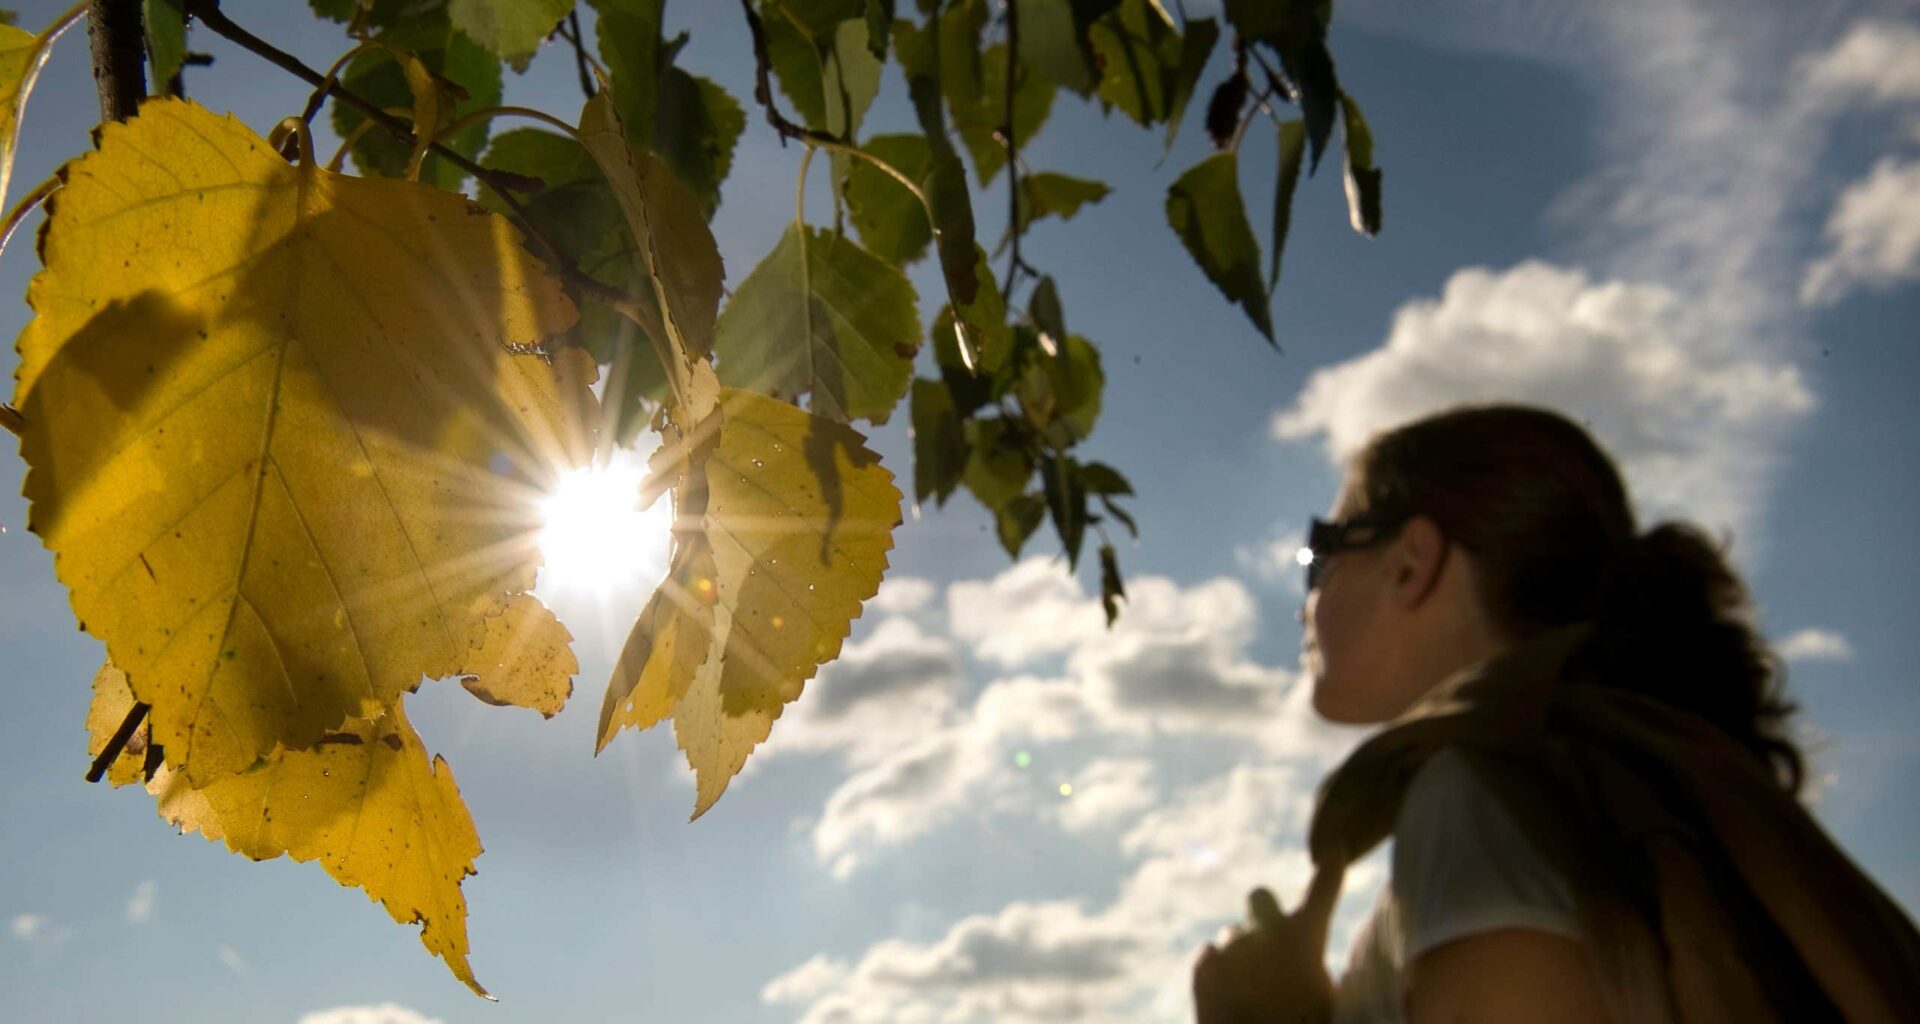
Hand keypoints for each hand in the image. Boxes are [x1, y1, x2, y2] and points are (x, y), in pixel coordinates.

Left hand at [1192, 866, 1342, 1023]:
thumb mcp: (1327, 1003)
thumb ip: (1317, 973)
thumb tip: (1310, 967)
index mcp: (1304, 937)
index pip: (1324, 888)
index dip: (1331, 868)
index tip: (1334, 848)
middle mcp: (1265, 932)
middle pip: (1260, 898)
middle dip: (1265, 911)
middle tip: (1269, 948)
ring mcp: (1230, 947)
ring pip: (1234, 937)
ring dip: (1242, 956)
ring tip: (1252, 996)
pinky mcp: (1204, 966)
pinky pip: (1211, 956)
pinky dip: (1219, 973)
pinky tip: (1231, 1000)